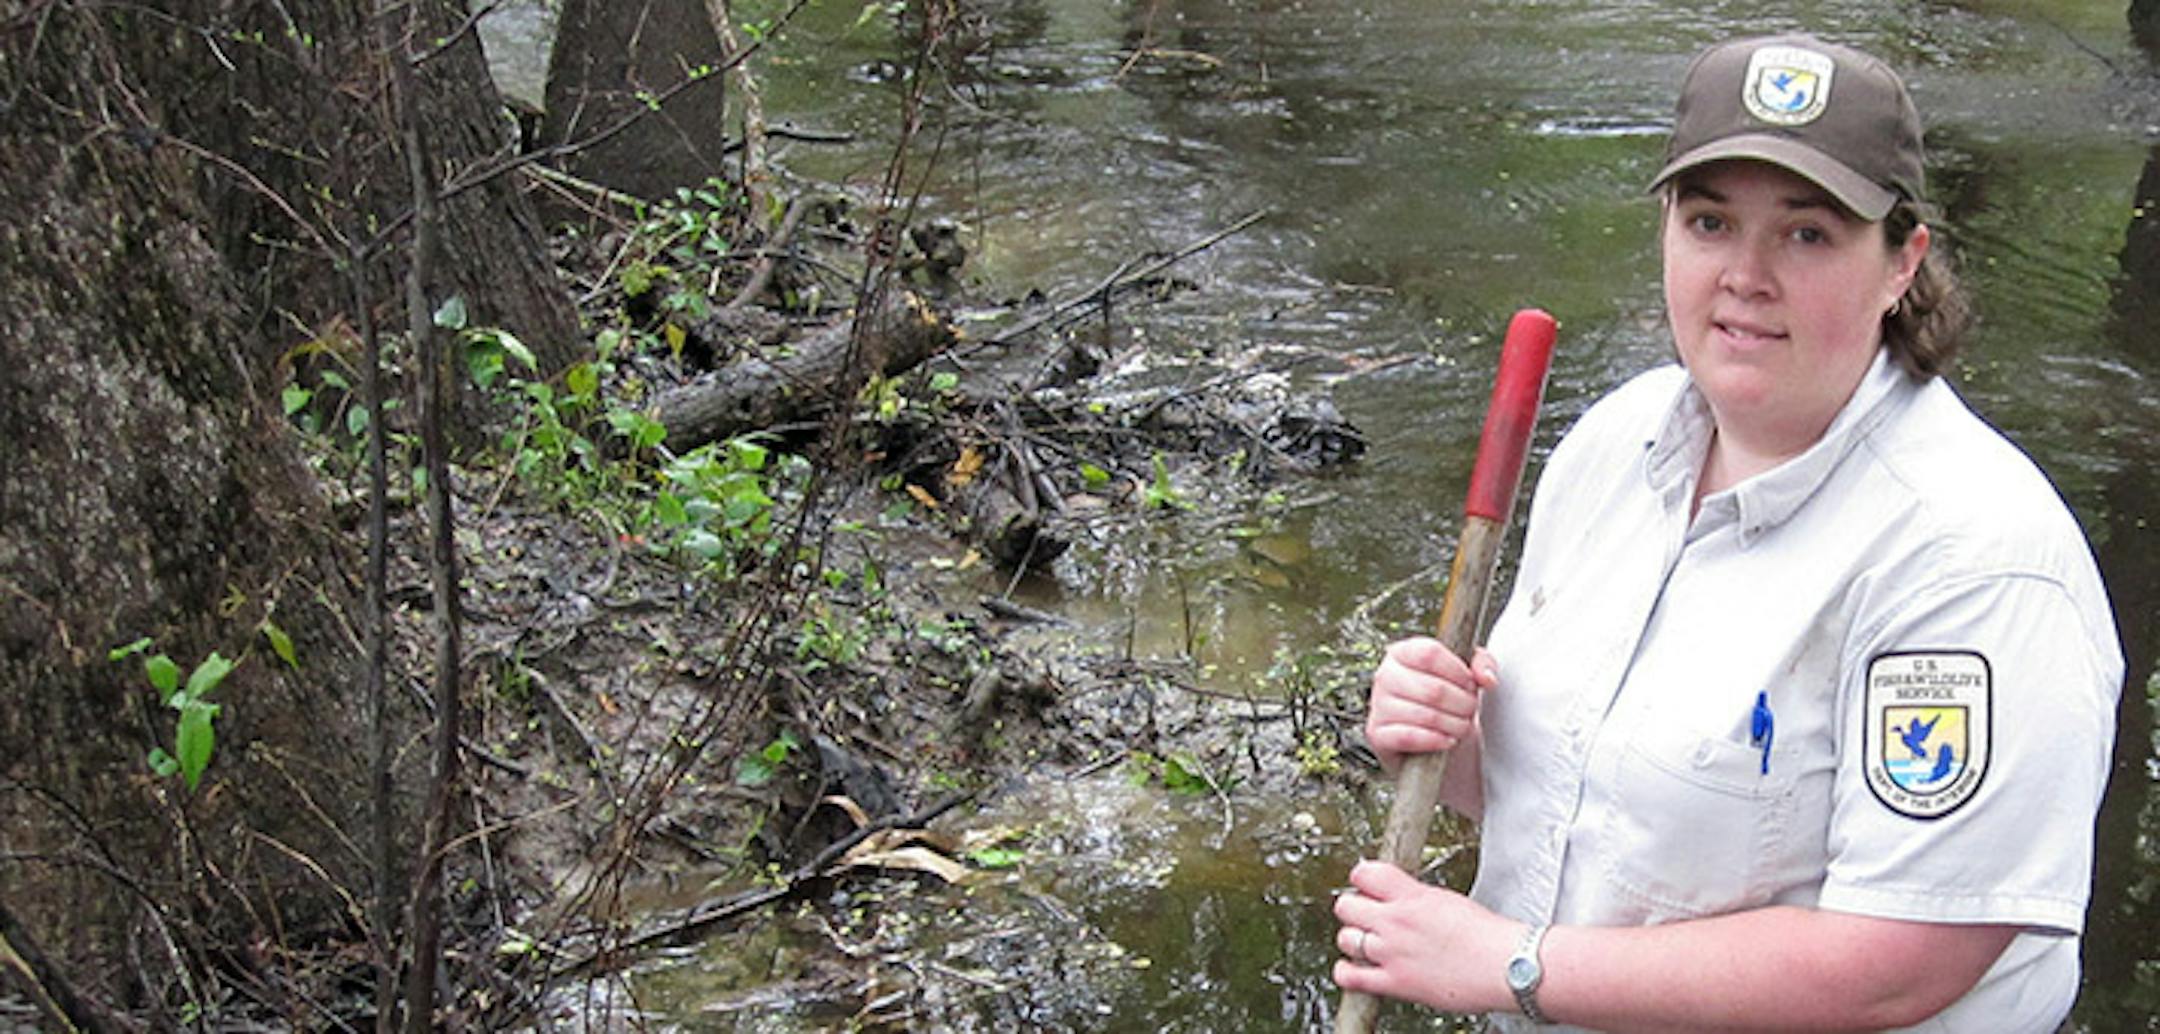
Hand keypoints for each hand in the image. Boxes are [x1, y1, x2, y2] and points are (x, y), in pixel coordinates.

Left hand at [1332, 859, 1518, 1013]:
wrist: (1507, 966)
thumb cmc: (1488, 936)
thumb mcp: (1448, 901)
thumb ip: (1418, 898)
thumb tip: (1403, 898)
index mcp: (1412, 896)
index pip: (1364, 873)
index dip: (1361, 879)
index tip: (1366, 886)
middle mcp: (1396, 922)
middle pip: (1345, 905)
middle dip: (1354, 909)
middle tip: (1366, 917)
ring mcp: (1391, 953)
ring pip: (1345, 938)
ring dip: (1353, 940)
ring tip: (1367, 944)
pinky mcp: (1396, 982)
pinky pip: (1350, 977)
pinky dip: (1346, 973)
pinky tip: (1355, 970)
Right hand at [1366, 637, 1497, 772]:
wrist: (1433, 739)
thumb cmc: (1448, 701)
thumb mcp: (1467, 675)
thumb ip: (1483, 664)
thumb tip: (1487, 678)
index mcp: (1402, 652)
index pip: (1429, 653)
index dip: (1458, 671)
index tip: (1471, 684)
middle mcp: (1385, 675)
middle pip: (1432, 689)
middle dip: (1462, 704)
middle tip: (1470, 710)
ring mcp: (1378, 705)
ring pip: (1425, 715)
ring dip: (1454, 725)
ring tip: (1462, 726)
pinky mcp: (1377, 734)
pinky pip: (1409, 737)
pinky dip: (1436, 740)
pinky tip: (1448, 740)